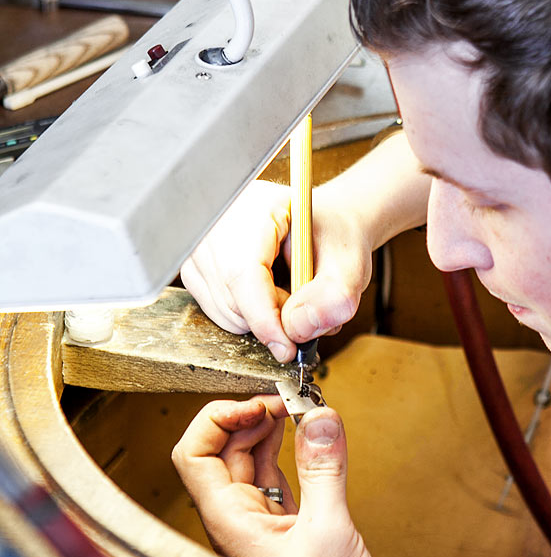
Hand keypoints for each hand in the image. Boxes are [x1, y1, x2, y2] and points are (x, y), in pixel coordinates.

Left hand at [171, 397, 385, 556]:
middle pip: (221, 451)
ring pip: (248, 462)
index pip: (193, 456)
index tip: (254, 402)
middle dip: (247, 416)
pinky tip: (302, 436)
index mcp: (228, 522)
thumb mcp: (330, 532)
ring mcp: (257, 525)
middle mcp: (235, 521)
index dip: (216, 419)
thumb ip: (324, 469)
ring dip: (267, 430)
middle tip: (283, 398)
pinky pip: (274, 478)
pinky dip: (286, 451)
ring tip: (294, 408)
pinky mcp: (284, 530)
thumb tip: (319, 417)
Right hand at [180, 180, 373, 362]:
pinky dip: (248, 315)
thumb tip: (297, 330)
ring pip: (224, 312)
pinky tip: (268, 292)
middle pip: (231, 300)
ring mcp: (199, 246)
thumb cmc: (331, 237)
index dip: (264, 319)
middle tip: (304, 299)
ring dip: (262, 319)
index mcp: (253, 208)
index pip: (241, 273)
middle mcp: (215, 223)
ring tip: (290, 292)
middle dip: (272, 319)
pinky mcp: (194, 267)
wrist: (321, 224)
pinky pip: (218, 311)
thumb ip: (334, 296)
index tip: (288, 348)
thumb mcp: (350, 262)